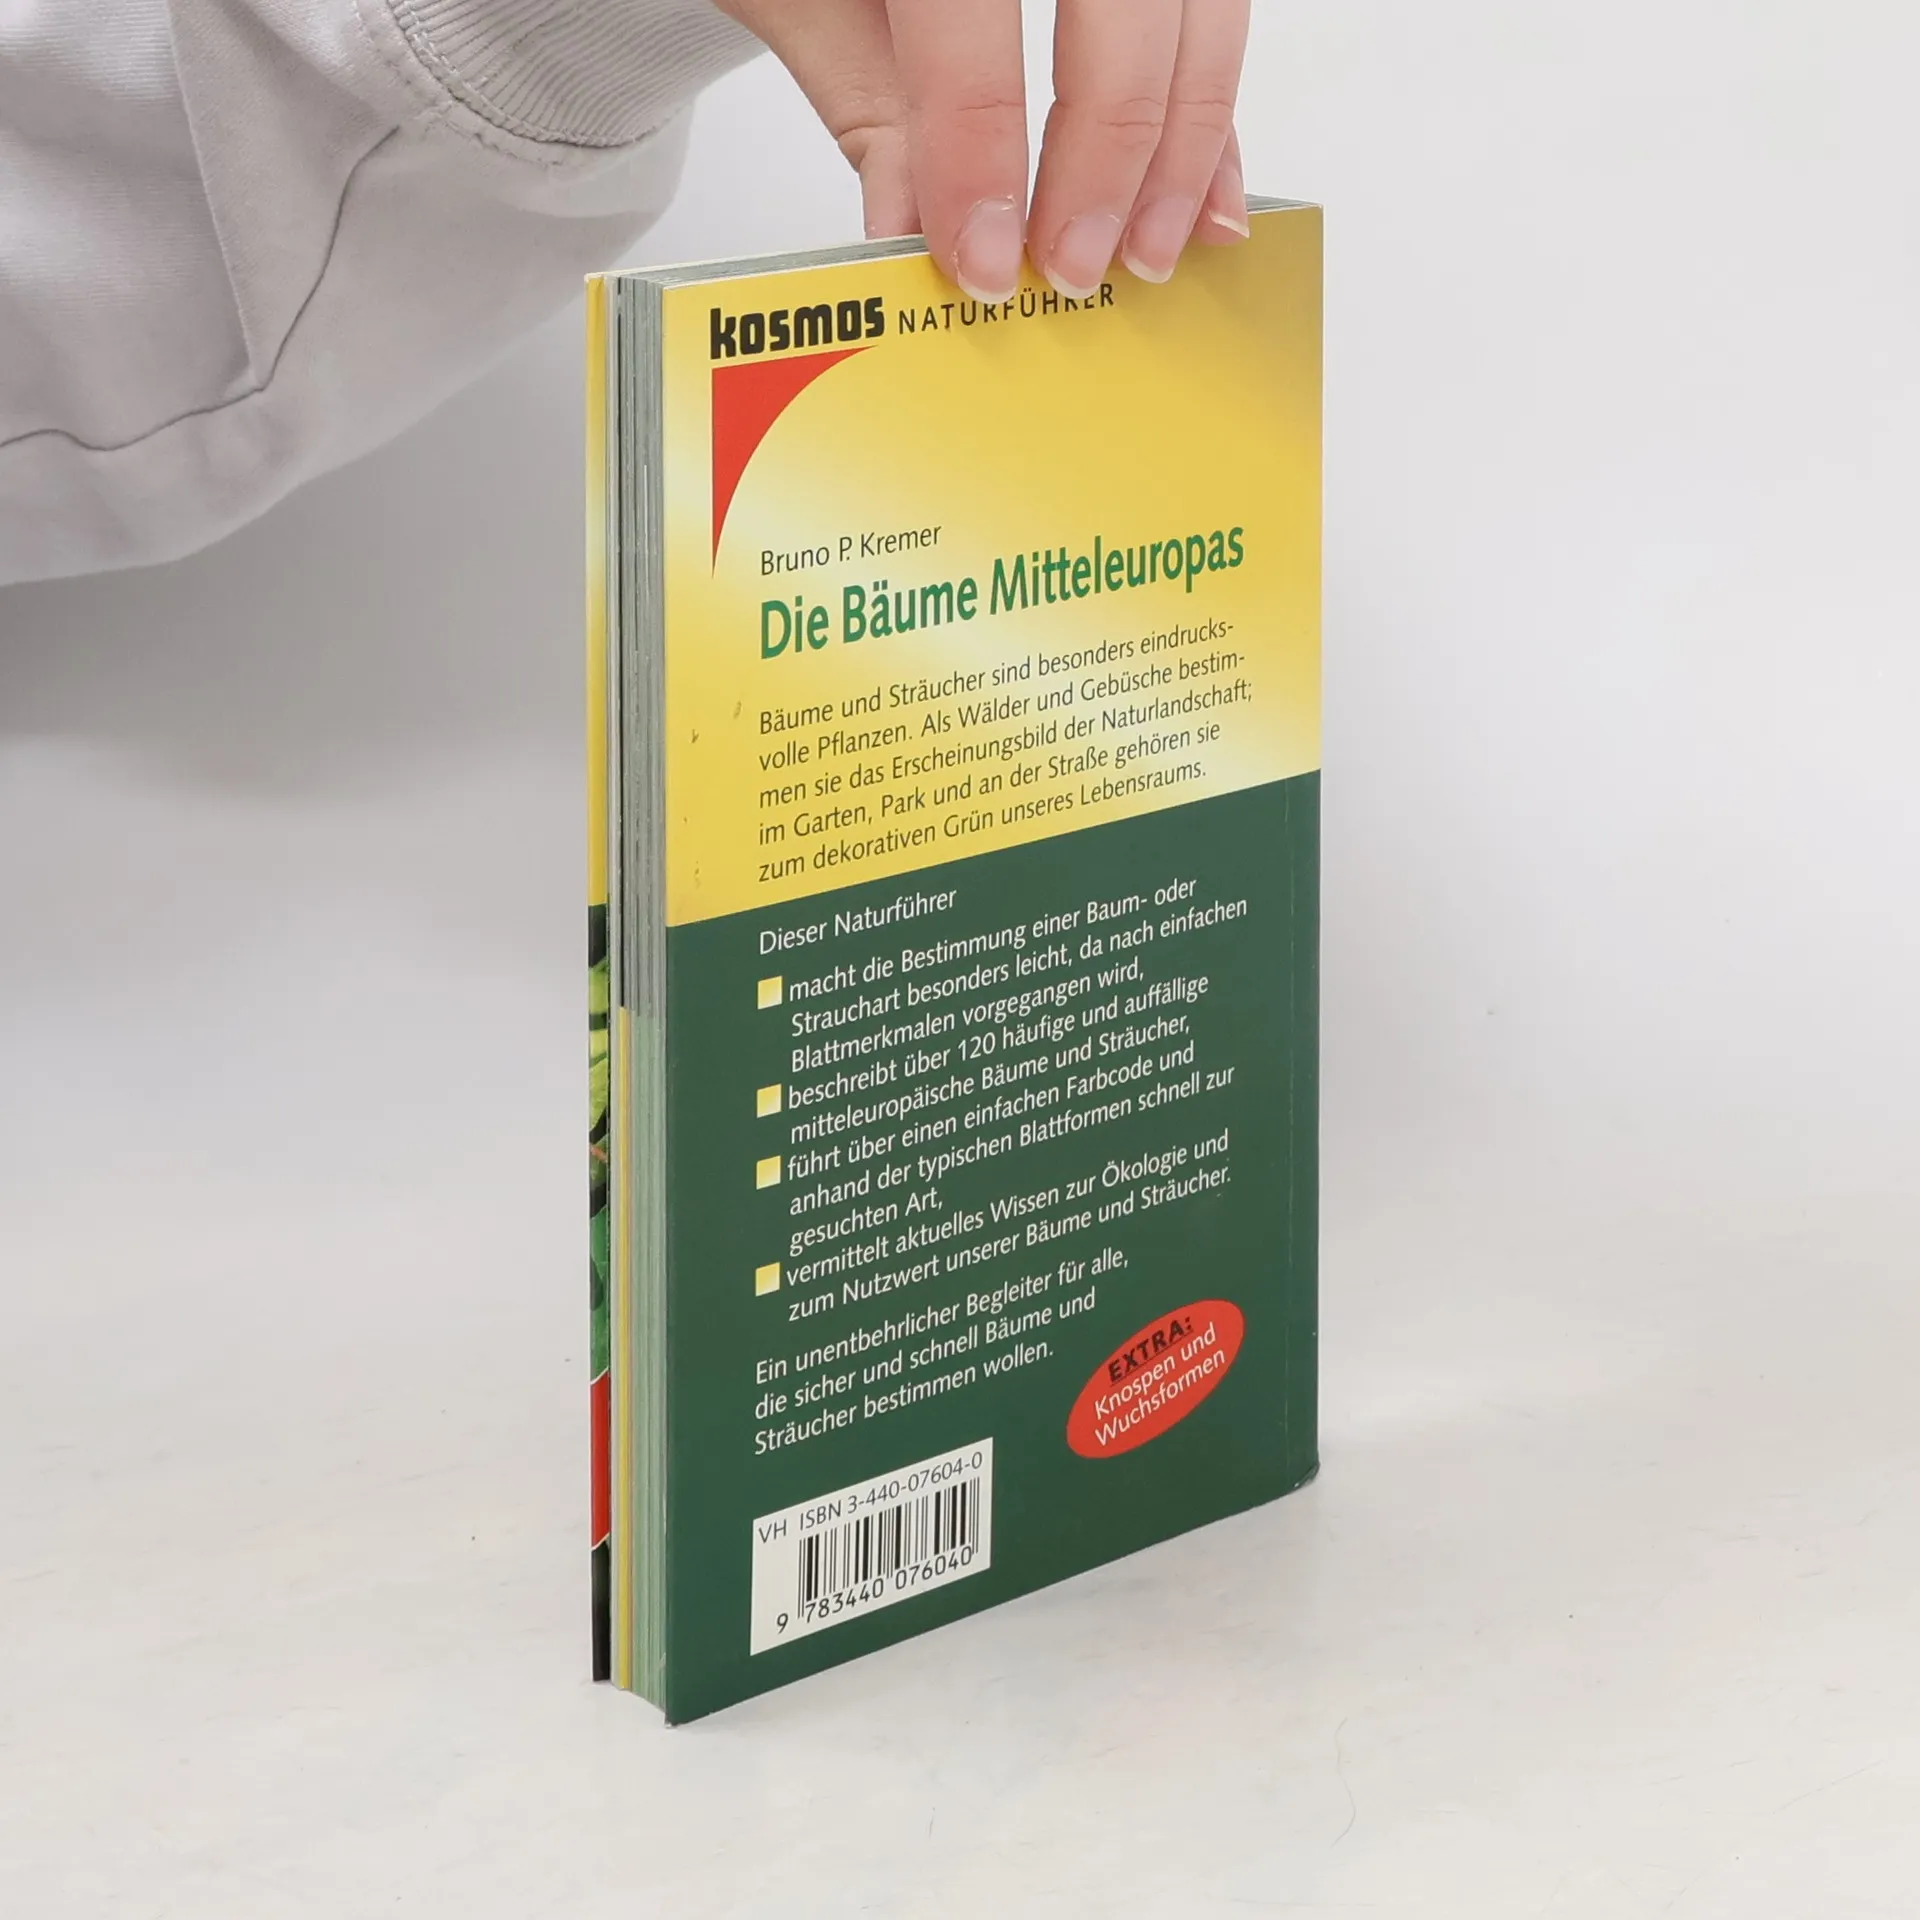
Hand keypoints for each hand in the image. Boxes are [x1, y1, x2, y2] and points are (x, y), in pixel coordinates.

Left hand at [712, 0, 1250, 301]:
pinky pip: (1214, 14)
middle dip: (1105, 161)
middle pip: (1121, 12)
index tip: (982, 262)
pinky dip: (1213, 111)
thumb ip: (867, 104)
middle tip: (1068, 268)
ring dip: (1183, 150)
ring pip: (1199, 13)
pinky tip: (1208, 201)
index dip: (979, 154)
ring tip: (1145, 256)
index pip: (968, 23)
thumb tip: (911, 235)